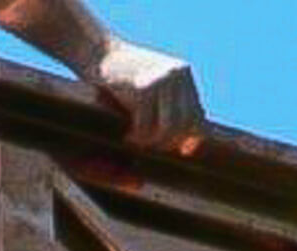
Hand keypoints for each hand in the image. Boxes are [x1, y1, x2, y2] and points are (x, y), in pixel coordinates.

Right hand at [90, 39, 204, 152]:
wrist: (97, 52)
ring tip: (137, 142)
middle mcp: (177, 75)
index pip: (198, 115)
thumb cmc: (121, 74)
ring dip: (152, 142)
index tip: (181, 151)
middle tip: (150, 146)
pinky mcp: (143, 88)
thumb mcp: (151, 83)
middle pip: (186, 125)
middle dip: (168, 142)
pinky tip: (127, 136)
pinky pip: (146, 125)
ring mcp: (161, 80)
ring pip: (168, 128)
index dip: (191, 138)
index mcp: (183, 74)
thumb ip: (168, 103)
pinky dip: (137, 136)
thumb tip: (187, 143)